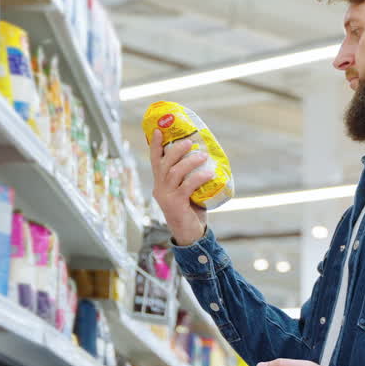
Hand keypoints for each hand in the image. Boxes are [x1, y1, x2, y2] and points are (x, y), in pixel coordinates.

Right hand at [149, 129, 208, 245]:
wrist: (190, 235)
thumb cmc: (190, 210)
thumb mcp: (187, 191)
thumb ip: (190, 177)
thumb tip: (206, 157)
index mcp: (160, 184)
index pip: (155, 161)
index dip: (156, 145)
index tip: (159, 130)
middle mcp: (159, 188)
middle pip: (164, 164)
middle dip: (176, 150)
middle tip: (189, 142)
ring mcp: (166, 197)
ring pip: (174, 172)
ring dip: (189, 162)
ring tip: (203, 156)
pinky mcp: (176, 204)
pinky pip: (187, 186)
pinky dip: (198, 177)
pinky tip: (209, 174)